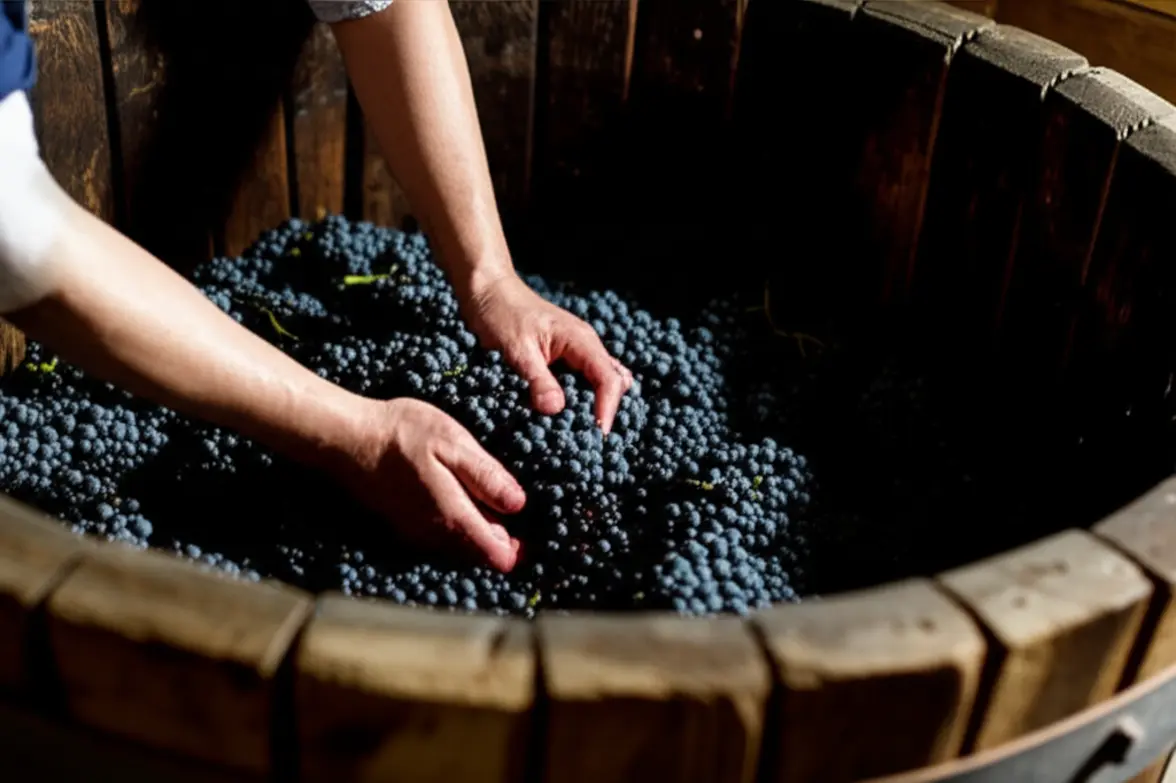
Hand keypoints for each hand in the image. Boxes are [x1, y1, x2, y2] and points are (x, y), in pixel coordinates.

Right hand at [331, 397, 526, 571]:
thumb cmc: (400, 434)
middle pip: (478, 553)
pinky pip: (438, 536)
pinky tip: (459, 499)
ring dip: (477, 533)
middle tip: (514, 514)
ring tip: (491, 506)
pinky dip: (455, 525)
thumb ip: (486, 476)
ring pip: (458, 546)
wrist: (345, 438)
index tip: (531, 533)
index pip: (494, 554)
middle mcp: (435, 534)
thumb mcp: (453, 443)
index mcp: (454, 516)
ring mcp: (415, 532)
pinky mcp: (401, 523)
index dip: (516, 548)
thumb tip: (517, 505)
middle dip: (501, 541)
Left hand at [461, 272, 633, 432]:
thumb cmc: (500, 313)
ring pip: (600, 383)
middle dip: (604, 410)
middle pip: (613, 382)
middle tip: (586, 439)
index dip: (607, 408)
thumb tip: (555, 409)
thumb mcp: (516, 349)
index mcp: (580, 340)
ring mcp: (575, 353)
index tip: (597, 435)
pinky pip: (581, 382)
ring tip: (574, 431)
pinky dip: (576, 400)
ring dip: (591, 406)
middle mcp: (585, 346)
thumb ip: (537, 379)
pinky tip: (560, 416)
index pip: (608, 379)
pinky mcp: (562, 360)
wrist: (487, 291)